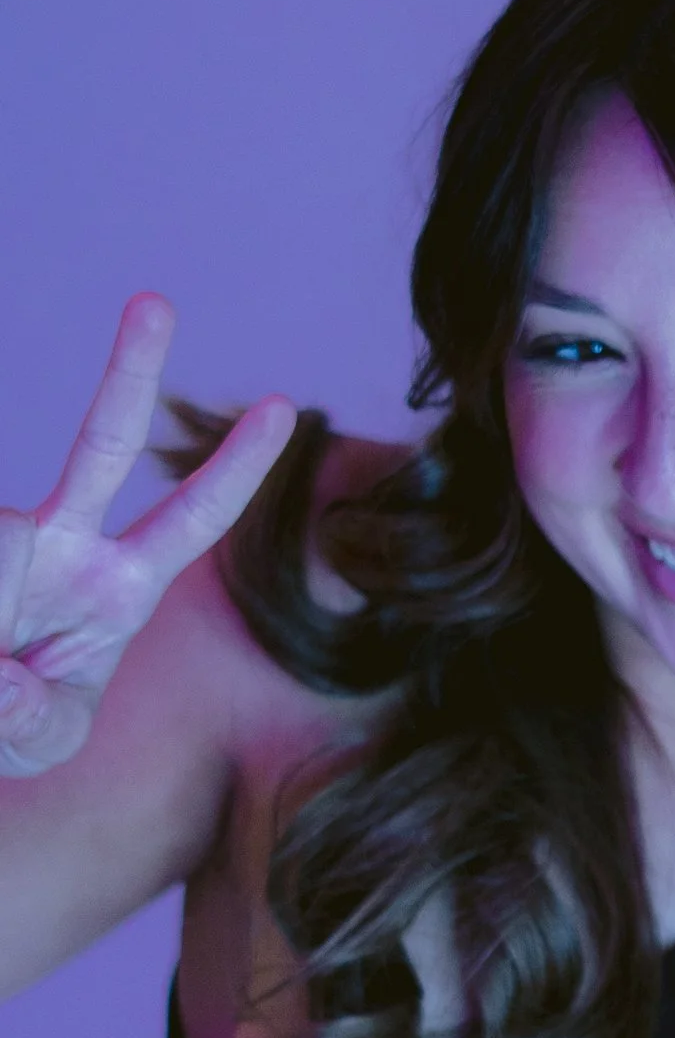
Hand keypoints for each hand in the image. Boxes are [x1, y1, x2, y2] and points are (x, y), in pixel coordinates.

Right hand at [0, 296, 292, 777]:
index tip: (283, 406)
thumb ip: (33, 718)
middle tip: (156, 299)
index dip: (237, 471)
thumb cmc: (13, 720)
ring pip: (3, 545)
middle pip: (104, 445)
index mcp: (118, 586)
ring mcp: (9, 534)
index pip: (191, 521)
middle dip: (131, 371)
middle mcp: (66, 542)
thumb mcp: (43, 738)